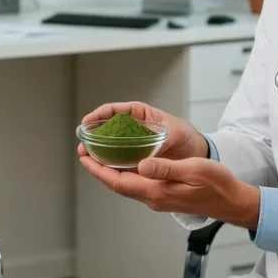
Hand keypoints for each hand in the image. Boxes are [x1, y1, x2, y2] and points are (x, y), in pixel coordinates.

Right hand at [78, 101, 207, 160]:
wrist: (196, 153)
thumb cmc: (187, 137)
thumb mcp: (176, 133)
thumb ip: (163, 139)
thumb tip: (151, 150)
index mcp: (141, 114)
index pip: (115, 110)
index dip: (99, 115)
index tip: (88, 122)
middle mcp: (133, 128)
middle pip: (107, 128)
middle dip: (92, 135)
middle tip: (82, 143)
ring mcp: (132, 144)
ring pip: (109, 144)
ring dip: (96, 150)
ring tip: (85, 156)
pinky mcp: (135, 159)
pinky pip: (118, 159)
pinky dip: (107, 163)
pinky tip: (99, 167)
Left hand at [78, 154, 260, 229]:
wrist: (232, 202)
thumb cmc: (217, 184)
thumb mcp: (193, 169)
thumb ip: (166, 168)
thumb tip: (141, 165)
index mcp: (157, 191)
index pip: (119, 181)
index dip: (99, 170)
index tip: (84, 157)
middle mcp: (153, 198)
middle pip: (118, 184)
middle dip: (99, 169)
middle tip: (84, 153)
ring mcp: (158, 199)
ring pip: (126, 185)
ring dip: (110, 172)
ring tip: (98, 156)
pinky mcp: (164, 196)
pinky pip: (137, 185)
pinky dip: (124, 174)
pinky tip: (124, 163)